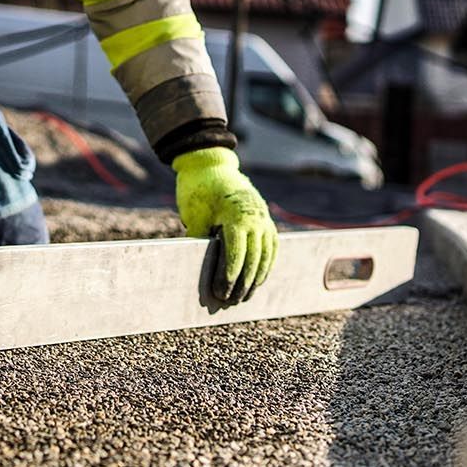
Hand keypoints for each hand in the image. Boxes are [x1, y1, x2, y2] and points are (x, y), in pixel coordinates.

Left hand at [173, 147, 278, 303]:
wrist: (211, 165)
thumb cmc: (198, 190)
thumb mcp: (195, 216)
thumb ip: (200, 242)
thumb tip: (198, 270)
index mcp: (237, 216)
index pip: (236, 254)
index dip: (229, 276)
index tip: (221, 292)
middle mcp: (255, 217)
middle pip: (253, 258)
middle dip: (242, 283)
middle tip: (231, 301)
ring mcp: (263, 217)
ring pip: (265, 254)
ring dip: (256, 277)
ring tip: (245, 296)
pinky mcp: (265, 218)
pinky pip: (271, 246)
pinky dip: (266, 263)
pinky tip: (259, 279)